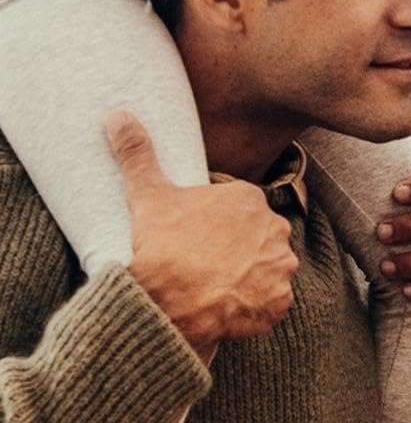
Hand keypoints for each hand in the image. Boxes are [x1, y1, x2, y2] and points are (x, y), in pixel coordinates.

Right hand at [109, 111, 297, 355]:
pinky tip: (230, 308)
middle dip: (235, 251)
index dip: (214, 229)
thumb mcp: (148, 196)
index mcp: (249, 198)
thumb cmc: (160, 247)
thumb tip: (117, 114)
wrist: (166, 303)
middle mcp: (275, 226)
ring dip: (248, 278)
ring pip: (267, 268)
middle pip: (255, 238)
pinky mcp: (280, 299)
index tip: (194, 242)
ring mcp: (281, 264)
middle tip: (202, 267)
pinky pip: (273, 302)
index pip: (237, 212)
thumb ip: (138, 154)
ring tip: (214, 289)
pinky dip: (256, 307)